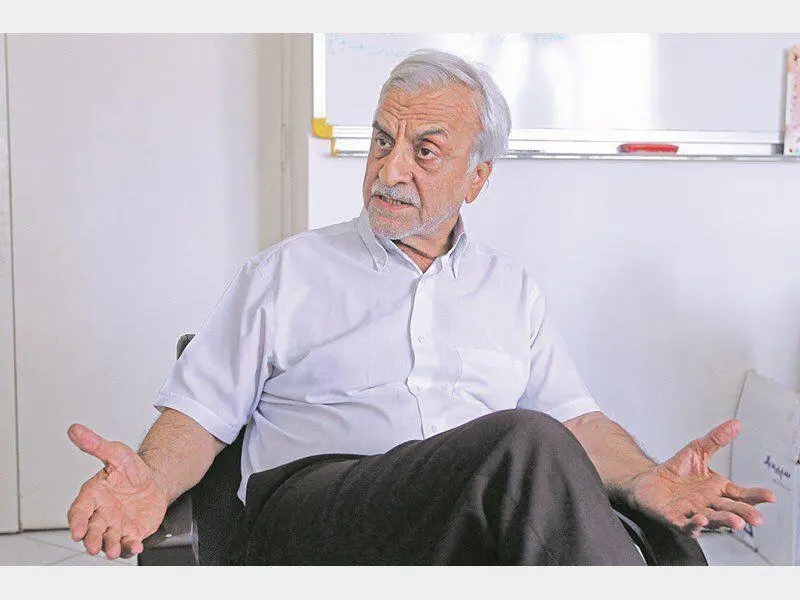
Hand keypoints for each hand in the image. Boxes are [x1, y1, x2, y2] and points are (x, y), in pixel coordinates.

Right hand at [66, 424, 169, 558]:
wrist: (155, 479)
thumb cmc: (131, 469)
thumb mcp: (116, 453)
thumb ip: (96, 445)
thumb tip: (75, 429)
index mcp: (93, 496)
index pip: (79, 511)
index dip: (76, 522)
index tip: (76, 531)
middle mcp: (101, 514)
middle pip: (91, 531)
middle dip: (91, 540)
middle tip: (93, 546)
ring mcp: (116, 526)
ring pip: (108, 541)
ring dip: (109, 547)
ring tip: (113, 550)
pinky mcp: (132, 533)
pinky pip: (128, 544)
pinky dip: (130, 548)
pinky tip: (135, 545)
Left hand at [628, 419, 774, 537]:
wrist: (648, 481)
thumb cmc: (676, 471)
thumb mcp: (697, 450)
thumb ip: (716, 439)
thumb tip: (736, 424)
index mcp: (717, 490)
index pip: (740, 495)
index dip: (755, 496)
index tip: (770, 496)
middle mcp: (708, 504)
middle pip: (730, 510)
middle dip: (743, 514)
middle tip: (756, 519)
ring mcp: (692, 513)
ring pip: (712, 520)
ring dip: (724, 521)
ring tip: (736, 522)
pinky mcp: (674, 518)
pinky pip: (686, 525)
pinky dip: (694, 525)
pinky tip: (700, 520)